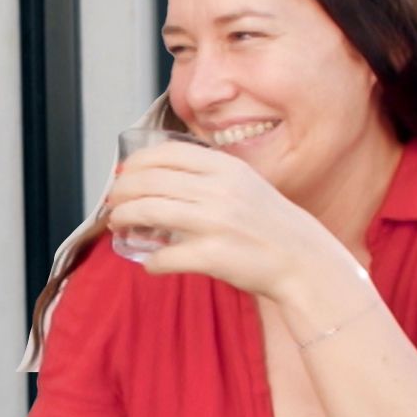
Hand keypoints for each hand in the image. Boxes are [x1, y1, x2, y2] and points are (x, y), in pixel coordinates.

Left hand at [104, 141, 357, 303]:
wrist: (302, 259)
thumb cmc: (268, 223)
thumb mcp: (244, 183)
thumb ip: (208, 174)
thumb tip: (157, 173)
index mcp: (224, 167)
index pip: (164, 154)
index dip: (135, 164)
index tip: (123, 175)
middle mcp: (217, 190)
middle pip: (149, 181)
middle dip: (122, 192)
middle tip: (114, 203)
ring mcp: (214, 223)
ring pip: (148, 213)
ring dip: (124, 219)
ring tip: (119, 225)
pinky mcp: (213, 256)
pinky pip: (164, 257)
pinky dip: (151, 262)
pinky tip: (151, 263)